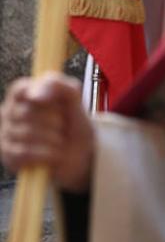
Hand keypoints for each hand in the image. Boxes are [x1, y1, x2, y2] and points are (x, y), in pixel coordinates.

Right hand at [0, 74, 92, 191]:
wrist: (80, 152)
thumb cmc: (73, 121)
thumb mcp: (74, 99)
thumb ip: (60, 86)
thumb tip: (36, 94)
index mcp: (24, 96)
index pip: (19, 89)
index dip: (36, 93)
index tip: (51, 100)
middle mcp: (9, 113)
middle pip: (27, 112)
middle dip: (54, 120)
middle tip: (62, 125)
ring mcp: (6, 135)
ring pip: (27, 134)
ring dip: (54, 139)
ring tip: (60, 140)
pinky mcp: (8, 156)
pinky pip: (25, 153)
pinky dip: (46, 154)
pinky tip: (54, 153)